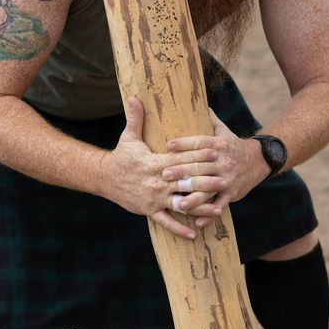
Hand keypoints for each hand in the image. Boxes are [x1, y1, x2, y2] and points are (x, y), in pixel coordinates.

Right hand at [102, 97, 221, 239]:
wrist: (103, 178)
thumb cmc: (120, 156)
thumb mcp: (128, 136)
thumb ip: (135, 117)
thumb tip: (135, 96)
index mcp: (155, 162)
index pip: (181, 158)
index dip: (199, 155)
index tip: (216, 151)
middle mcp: (157, 181)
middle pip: (185, 181)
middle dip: (206, 180)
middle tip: (225, 179)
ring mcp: (153, 198)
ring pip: (180, 203)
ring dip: (199, 206)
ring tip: (217, 208)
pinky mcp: (149, 210)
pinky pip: (166, 221)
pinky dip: (180, 228)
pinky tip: (194, 232)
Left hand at [163, 109, 269, 230]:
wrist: (259, 160)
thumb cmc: (233, 144)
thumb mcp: (223, 129)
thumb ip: (208, 118)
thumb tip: (197, 101)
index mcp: (219, 144)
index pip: (199, 142)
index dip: (184, 143)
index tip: (167, 145)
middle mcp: (223, 161)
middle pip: (200, 166)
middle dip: (182, 171)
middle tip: (164, 174)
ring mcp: (228, 178)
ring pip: (208, 188)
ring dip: (193, 196)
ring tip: (177, 202)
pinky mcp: (232, 193)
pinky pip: (220, 205)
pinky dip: (209, 214)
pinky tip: (198, 222)